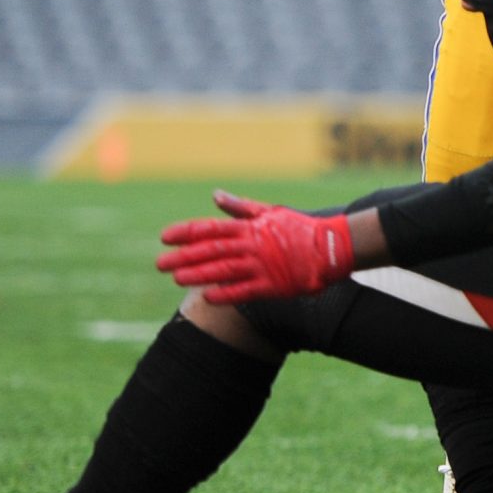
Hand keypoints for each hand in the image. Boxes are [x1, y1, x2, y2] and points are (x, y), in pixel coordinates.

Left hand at [156, 191, 353, 303]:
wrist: (332, 247)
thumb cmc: (299, 228)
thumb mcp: (269, 211)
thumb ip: (240, 207)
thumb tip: (215, 195)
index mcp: (250, 227)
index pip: (210, 228)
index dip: (185, 233)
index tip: (164, 237)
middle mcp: (252, 245)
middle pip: (211, 251)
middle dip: (183, 257)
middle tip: (160, 263)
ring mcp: (262, 266)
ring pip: (223, 271)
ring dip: (198, 275)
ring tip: (176, 279)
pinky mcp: (273, 285)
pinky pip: (244, 291)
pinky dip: (225, 294)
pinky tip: (207, 297)